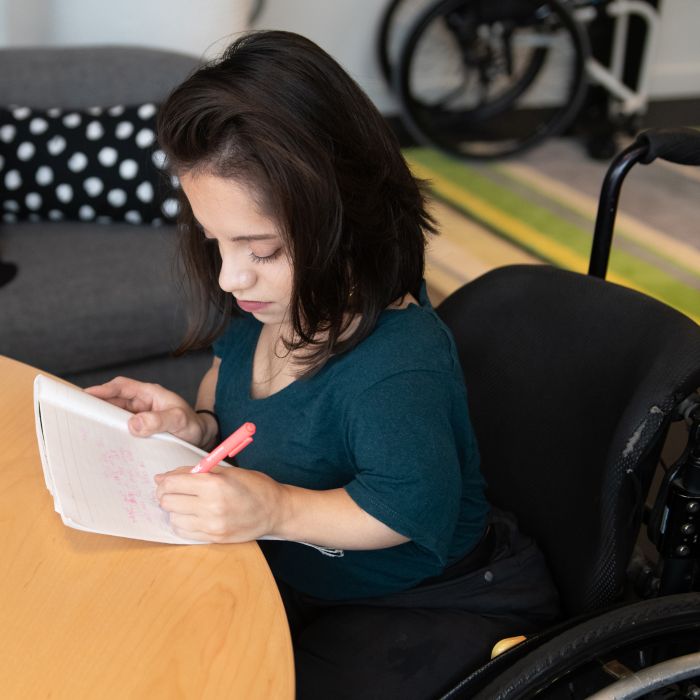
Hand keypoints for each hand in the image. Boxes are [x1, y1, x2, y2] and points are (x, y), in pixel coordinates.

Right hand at [85, 376, 212, 446]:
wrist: (202, 438)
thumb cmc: (193, 425)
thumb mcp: (179, 421)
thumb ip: (159, 421)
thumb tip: (133, 424)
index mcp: (150, 394)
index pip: (122, 386)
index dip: (103, 389)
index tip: (85, 395)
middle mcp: (142, 403)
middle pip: (114, 401)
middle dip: (97, 406)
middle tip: (78, 416)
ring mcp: (140, 417)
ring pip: (116, 415)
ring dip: (104, 421)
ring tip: (85, 430)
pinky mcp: (141, 430)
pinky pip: (122, 429)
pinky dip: (113, 433)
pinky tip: (104, 442)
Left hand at [155, 466, 283, 542]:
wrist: (275, 510)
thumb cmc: (253, 485)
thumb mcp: (226, 470)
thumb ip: (195, 471)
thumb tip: (164, 477)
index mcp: (214, 484)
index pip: (173, 483)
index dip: (164, 481)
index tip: (164, 480)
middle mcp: (211, 506)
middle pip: (168, 502)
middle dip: (167, 495)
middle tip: (173, 491)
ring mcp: (212, 525)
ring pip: (173, 519)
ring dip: (175, 510)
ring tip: (186, 504)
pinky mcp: (214, 538)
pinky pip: (183, 533)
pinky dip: (183, 523)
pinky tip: (192, 516)